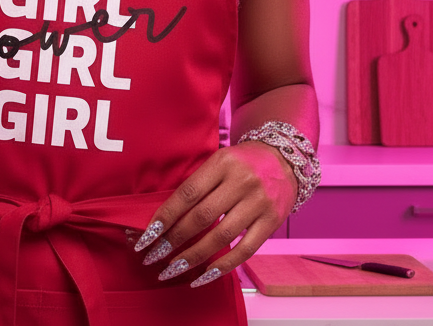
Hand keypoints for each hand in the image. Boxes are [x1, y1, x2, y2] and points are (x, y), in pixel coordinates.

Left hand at [132, 142, 296, 286]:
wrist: (284, 158)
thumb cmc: (242, 162)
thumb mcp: (218, 161)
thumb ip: (198, 184)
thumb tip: (166, 217)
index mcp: (222, 163)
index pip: (188, 193)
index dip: (166, 215)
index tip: (148, 234)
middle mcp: (241, 182)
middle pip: (202, 217)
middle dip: (174, 239)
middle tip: (153, 256)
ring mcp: (258, 203)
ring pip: (221, 237)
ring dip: (193, 257)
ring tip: (172, 269)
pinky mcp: (271, 222)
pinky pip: (245, 250)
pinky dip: (222, 265)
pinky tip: (203, 275)